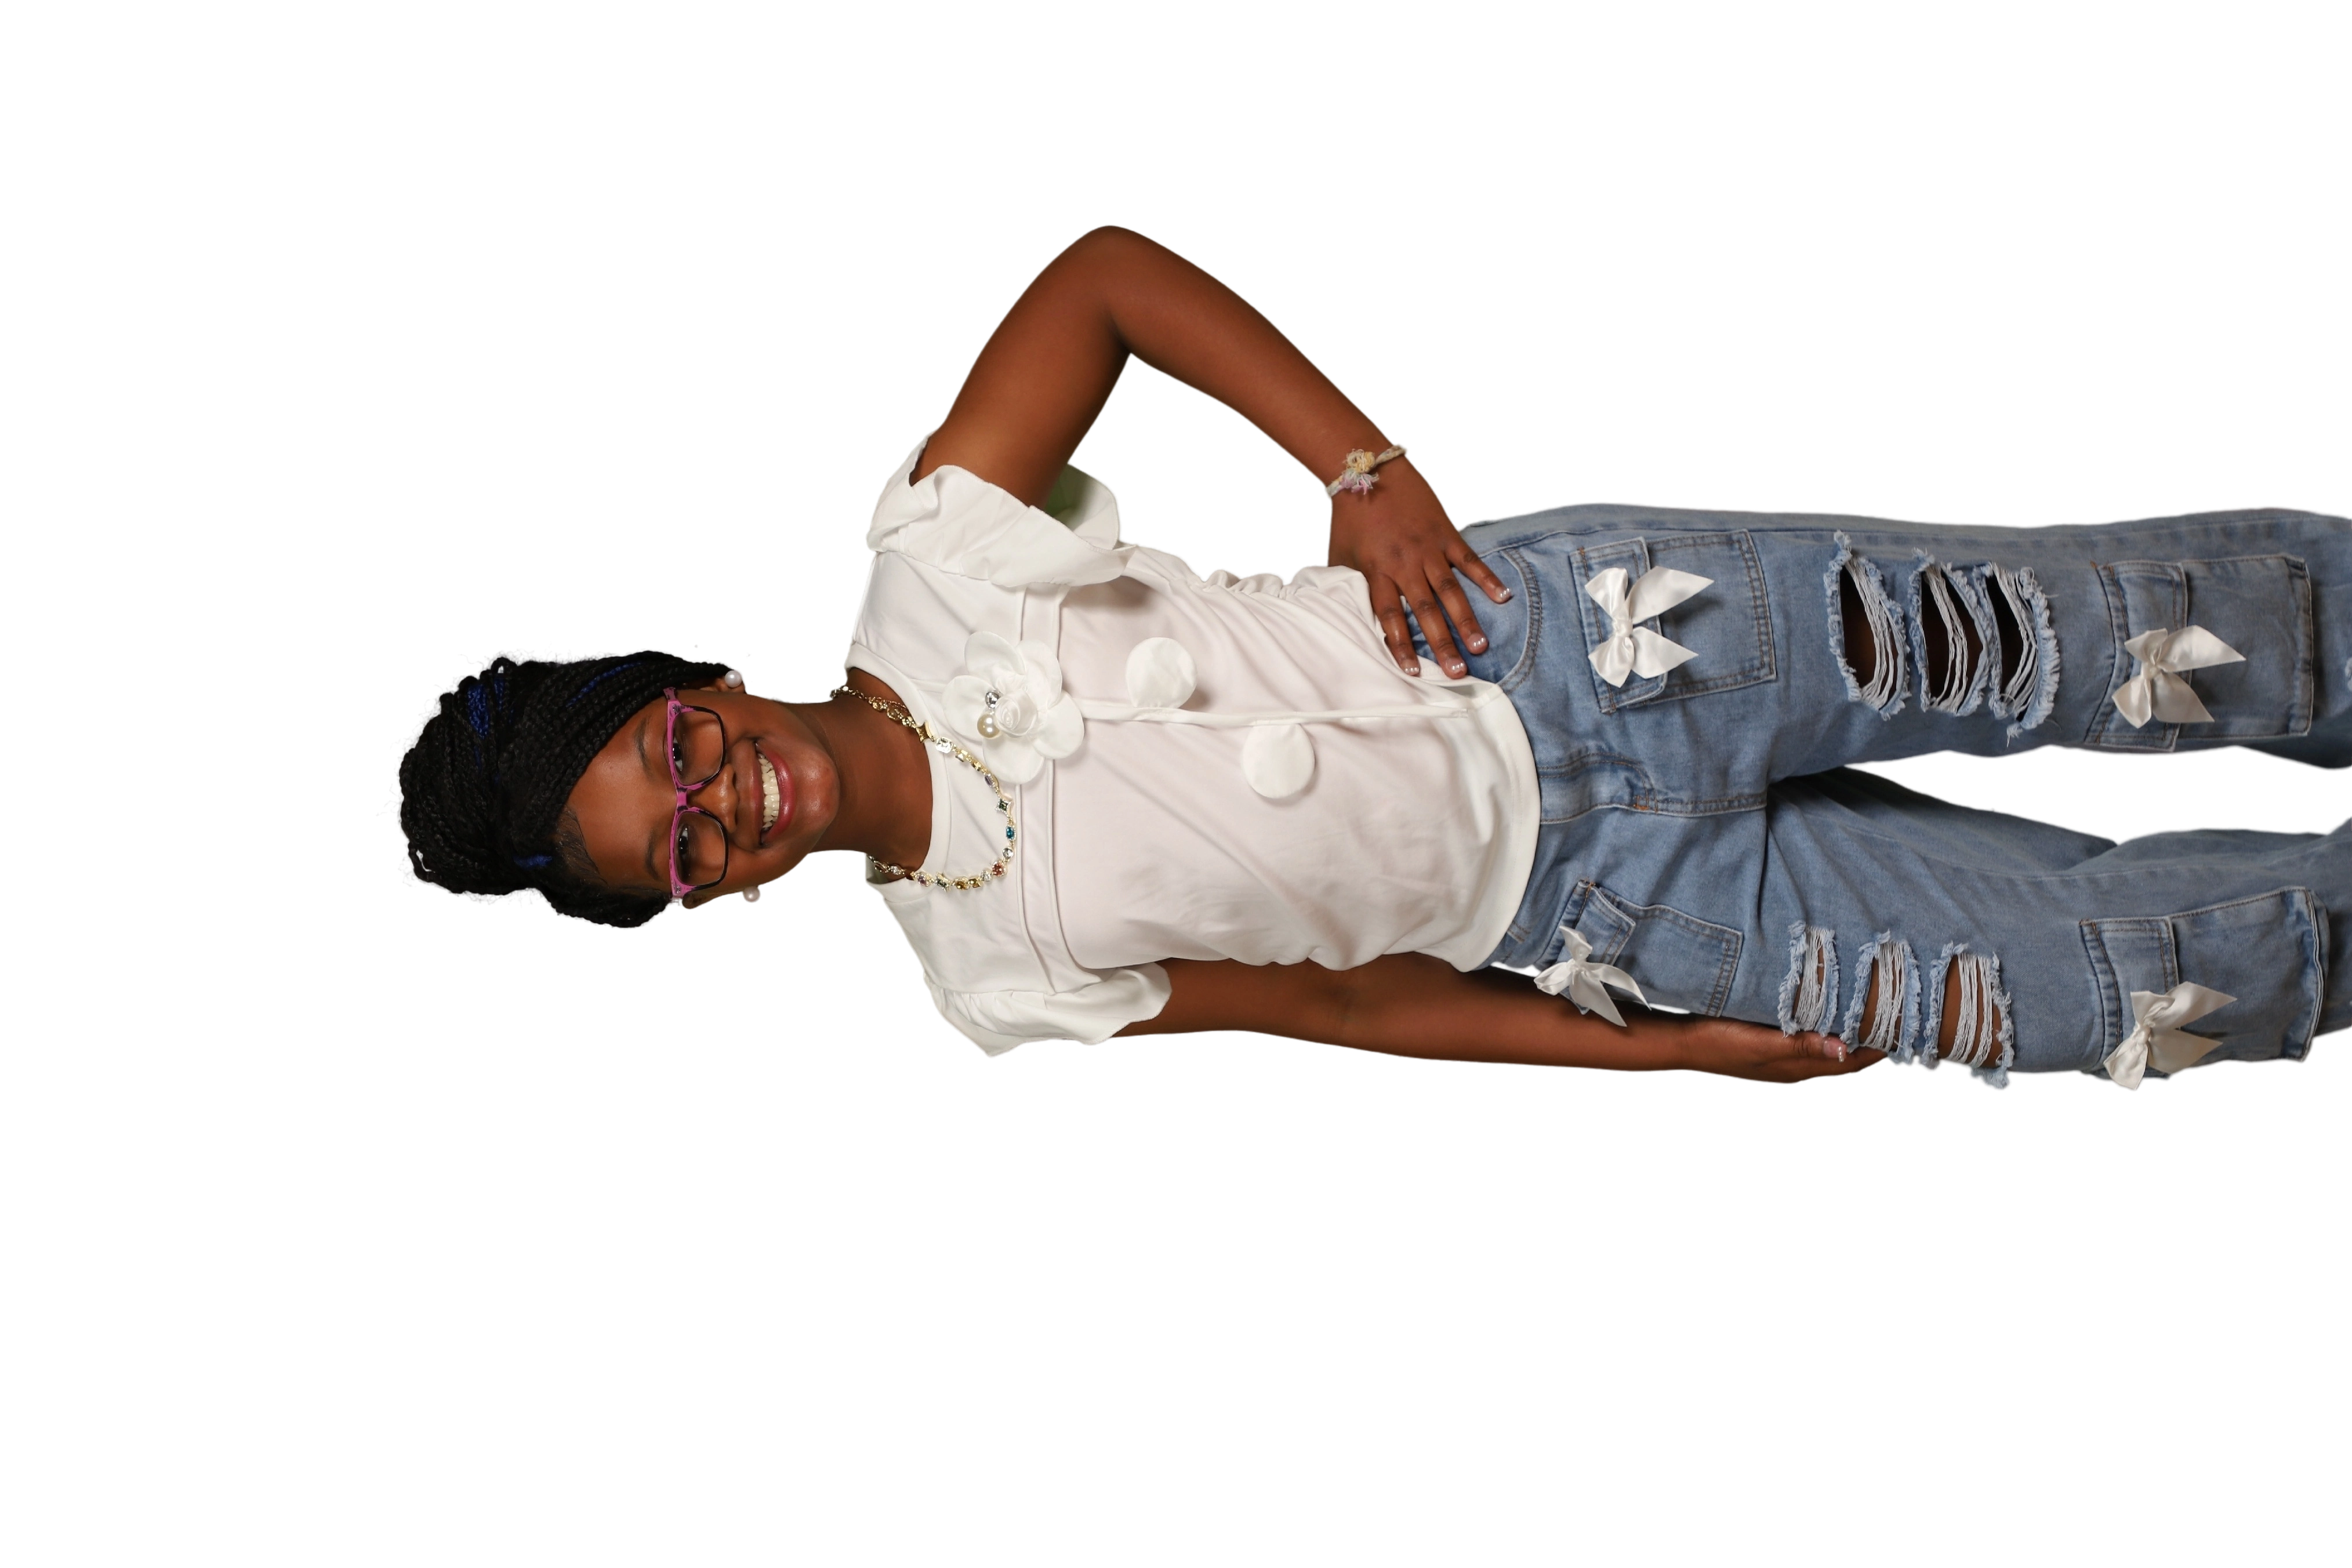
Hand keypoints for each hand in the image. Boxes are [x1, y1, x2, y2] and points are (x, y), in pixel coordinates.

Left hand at [1322, 460, 1512, 678]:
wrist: (1367, 470)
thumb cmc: (1350, 515)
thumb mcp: (1341, 555)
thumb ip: (1349, 585)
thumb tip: (1348, 612)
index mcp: (1378, 573)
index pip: (1390, 617)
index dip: (1400, 646)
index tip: (1412, 672)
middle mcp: (1405, 565)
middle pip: (1425, 611)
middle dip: (1441, 644)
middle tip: (1456, 673)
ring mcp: (1428, 549)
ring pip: (1450, 591)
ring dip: (1466, 620)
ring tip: (1479, 647)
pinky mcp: (1445, 532)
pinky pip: (1468, 560)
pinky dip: (1486, 578)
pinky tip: (1503, 597)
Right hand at [1668, 1016, 1885, 1084]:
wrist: (1681, 1042)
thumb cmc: (1718, 1042)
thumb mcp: (1762, 1043)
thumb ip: (1802, 1046)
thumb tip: (1844, 1050)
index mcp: (1795, 1065)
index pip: (1847, 1060)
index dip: (1873, 1049)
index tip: (1899, 1032)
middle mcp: (1792, 1063)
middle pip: (1840, 1056)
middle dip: (1866, 1043)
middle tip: (1892, 1023)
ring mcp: (1779, 1055)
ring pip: (1824, 1047)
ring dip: (1846, 1036)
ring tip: (1867, 1020)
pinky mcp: (1768, 1042)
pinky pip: (1806, 1039)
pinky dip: (1824, 1031)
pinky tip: (1824, 1019)